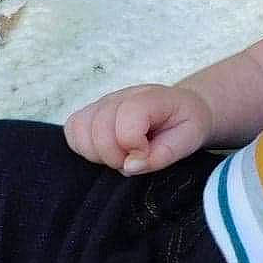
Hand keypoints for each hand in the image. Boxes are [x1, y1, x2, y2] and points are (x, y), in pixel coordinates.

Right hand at [63, 84, 214, 175]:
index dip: (133, 144)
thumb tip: (130, 167)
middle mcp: (122, 96)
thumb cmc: (186, 123)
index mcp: (151, 97)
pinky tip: (106, 152)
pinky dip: (84, 148)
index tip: (145, 154)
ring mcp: (103, 102)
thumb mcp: (190, 139)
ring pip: (80, 129)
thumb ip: (164, 154)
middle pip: (98, 127)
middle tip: (133, 161)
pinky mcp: (90, 112)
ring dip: (97, 153)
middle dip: (114, 155)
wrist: (184, 109)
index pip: (127, 116)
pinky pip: (72, 130)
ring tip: (121, 156)